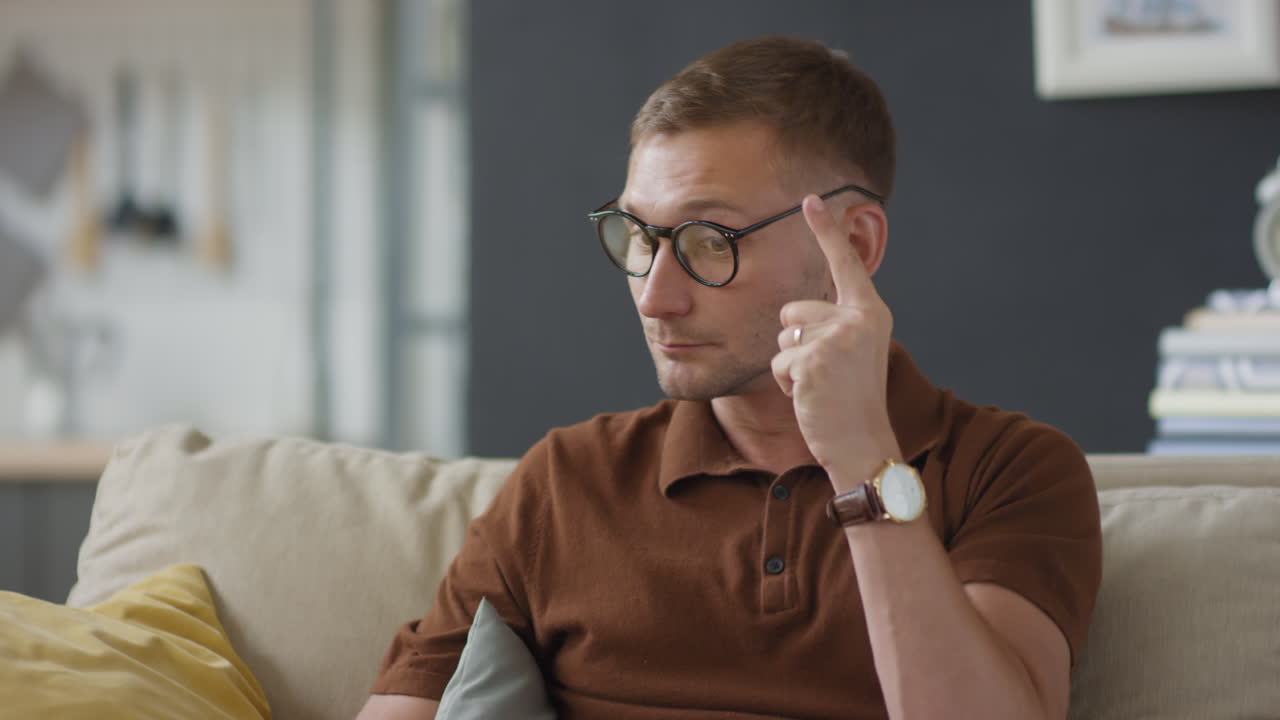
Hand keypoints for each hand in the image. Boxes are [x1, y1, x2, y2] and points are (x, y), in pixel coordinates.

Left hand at [771, 195, 898, 487]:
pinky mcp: (813, 360)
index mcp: (870, 313)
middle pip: (792, 311)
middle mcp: (858, 319)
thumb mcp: (851, 352)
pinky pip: (777, 363)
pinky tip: (811, 398)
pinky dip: (787, 384)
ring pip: (782, 338)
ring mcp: (836, 339)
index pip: (845, 264)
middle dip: (796, 343)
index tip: (811, 199)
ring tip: (819, 386)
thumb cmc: (851, 401)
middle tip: (825, 375)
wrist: (863, 444)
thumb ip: (832, 325)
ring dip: (790, 365)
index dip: (827, 230)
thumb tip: (793, 315)